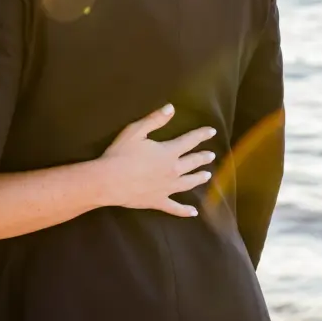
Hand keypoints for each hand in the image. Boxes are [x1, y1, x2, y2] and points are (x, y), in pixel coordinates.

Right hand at [94, 104, 215, 216]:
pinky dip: (185, 210)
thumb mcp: (136, 131)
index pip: (190, 141)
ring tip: (207, 175)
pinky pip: (176, 208)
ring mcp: (168, 188)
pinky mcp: (159, 201)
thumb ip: (155, 120)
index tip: (212, 131)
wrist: (109, 181)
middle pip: (193, 162)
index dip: (202, 135)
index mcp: (169, 152)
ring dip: (199, 178)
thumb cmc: (121, 154)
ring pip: (189, 183)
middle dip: (203, 157)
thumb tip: (171, 108)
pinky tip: (193, 212)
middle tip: (211, 155)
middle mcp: (173, 170)